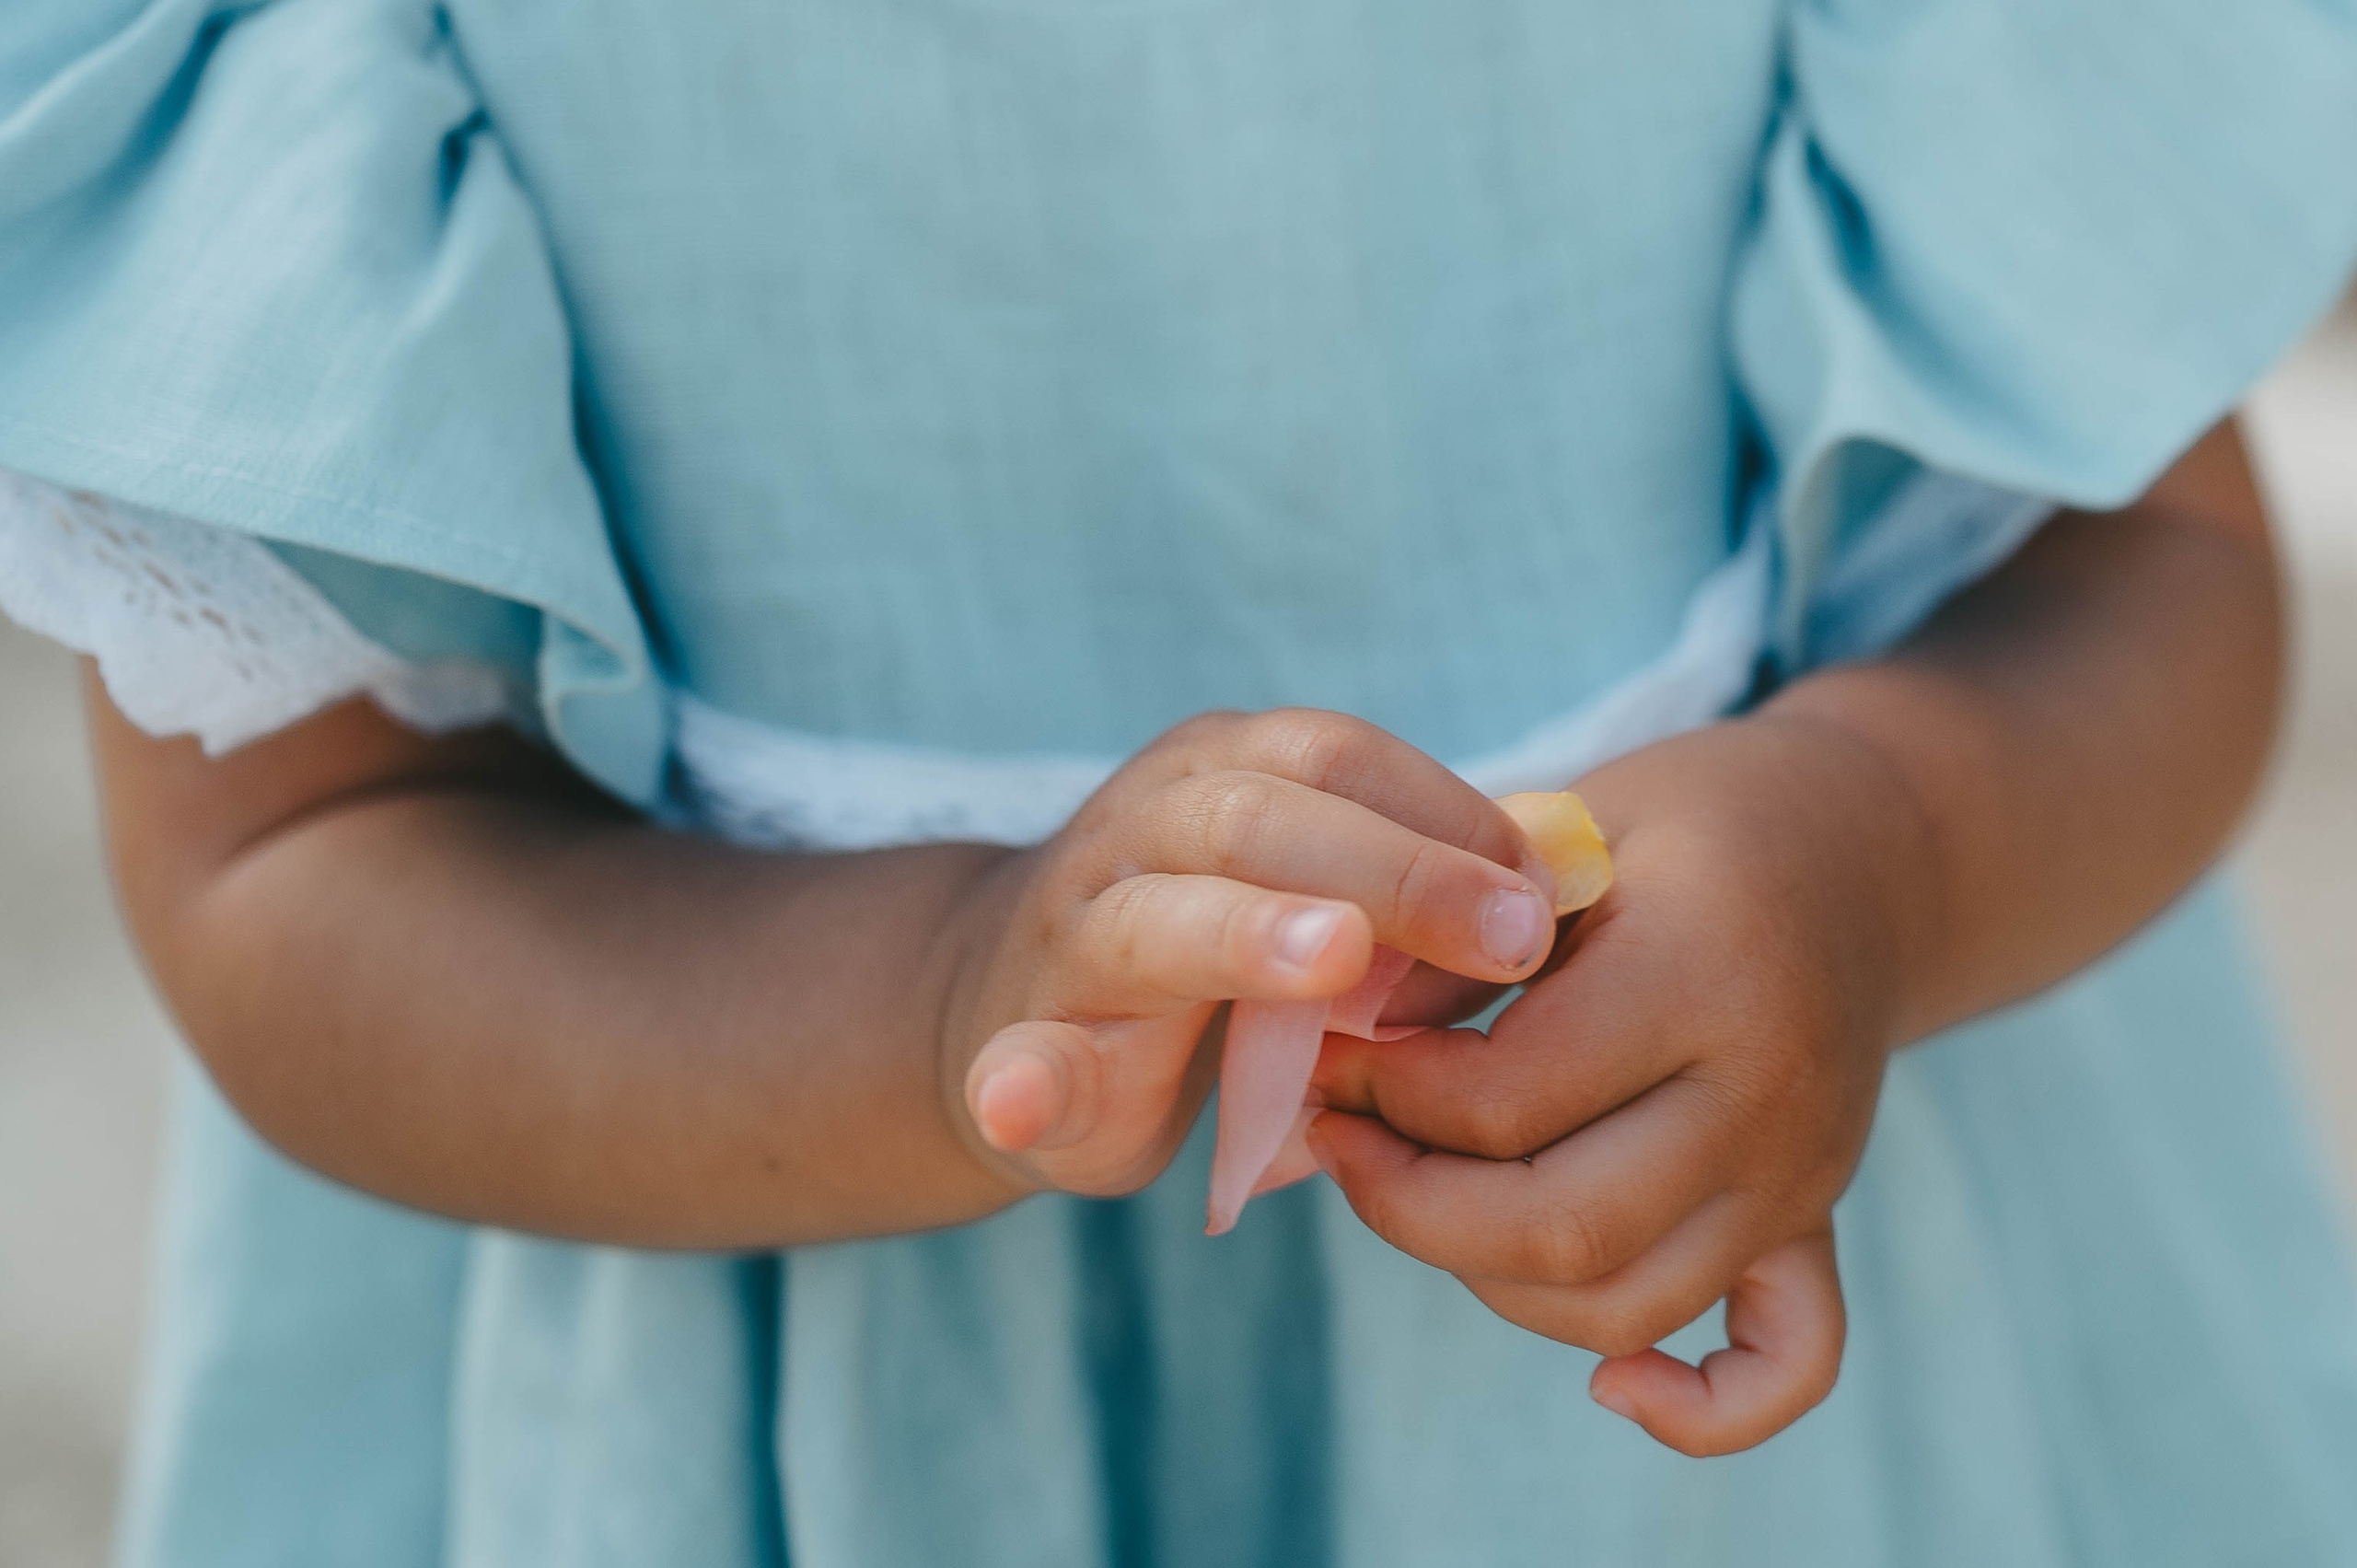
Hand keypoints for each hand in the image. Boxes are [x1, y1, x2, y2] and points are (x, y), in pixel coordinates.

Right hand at [938, 708, 1562, 1199]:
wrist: (1013, 1004)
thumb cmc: (1218, 943)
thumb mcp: (1319, 894)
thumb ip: (1412, 888)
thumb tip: (1560, 891)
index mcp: (1225, 771)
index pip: (1343, 760)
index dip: (1452, 817)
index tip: (1551, 892)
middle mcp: (1144, 824)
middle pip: (1263, 818)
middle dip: (1395, 871)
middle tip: (1509, 935)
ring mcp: (1077, 930)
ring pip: (1155, 918)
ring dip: (1244, 936)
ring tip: (1331, 961)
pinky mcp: (1024, 1046)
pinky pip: (1019, 1062)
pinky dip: (1020, 1082)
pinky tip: (1020, 1100)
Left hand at [1308, 713, 1933, 1452]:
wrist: (1861, 848)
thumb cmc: (1685, 826)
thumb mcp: (1565, 826)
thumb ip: (1460, 930)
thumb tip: (1345, 1030)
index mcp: (1706, 972)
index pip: (1510, 1097)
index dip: (1386, 1090)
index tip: (1329, 1050)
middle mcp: (1769, 1093)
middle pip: (1560, 1229)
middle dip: (1407, 1203)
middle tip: (1337, 1137)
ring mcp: (1803, 1174)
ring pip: (1625, 1304)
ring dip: (1486, 1275)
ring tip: (1412, 1188)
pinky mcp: (1815, 1222)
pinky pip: (1786, 1363)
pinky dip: (1698, 1407)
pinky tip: (1612, 1387)